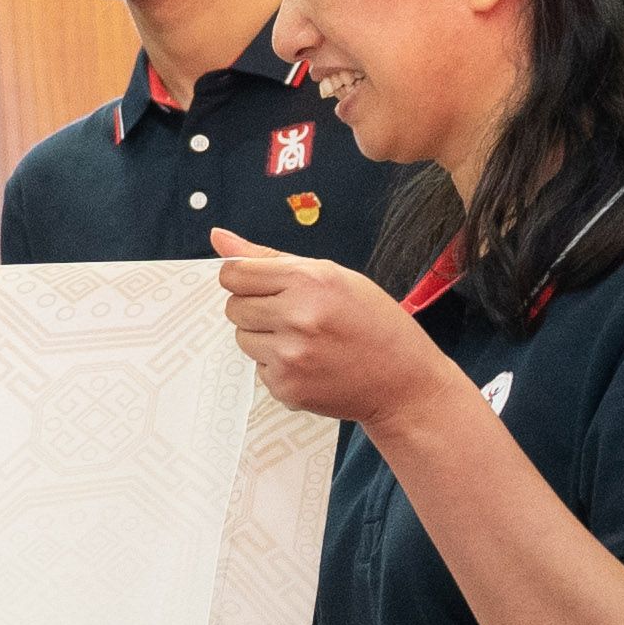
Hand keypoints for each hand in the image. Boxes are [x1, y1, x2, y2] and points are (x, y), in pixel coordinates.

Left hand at [215, 249, 465, 428]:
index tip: (259, 285)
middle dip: (256, 308)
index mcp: (310, 280)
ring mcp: (290, 355)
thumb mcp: (333, 276)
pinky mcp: (286, 387)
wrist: (406, 384)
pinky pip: (259, 367)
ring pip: (242, 337)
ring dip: (264, 337)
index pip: (234, 273)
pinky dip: (278, 366)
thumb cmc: (375, 324)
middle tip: (293, 315)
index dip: (244, 279)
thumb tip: (218, 238)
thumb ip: (270, 258)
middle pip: (234, 306)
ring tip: (306, 340)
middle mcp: (297, 316)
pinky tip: (312, 364)